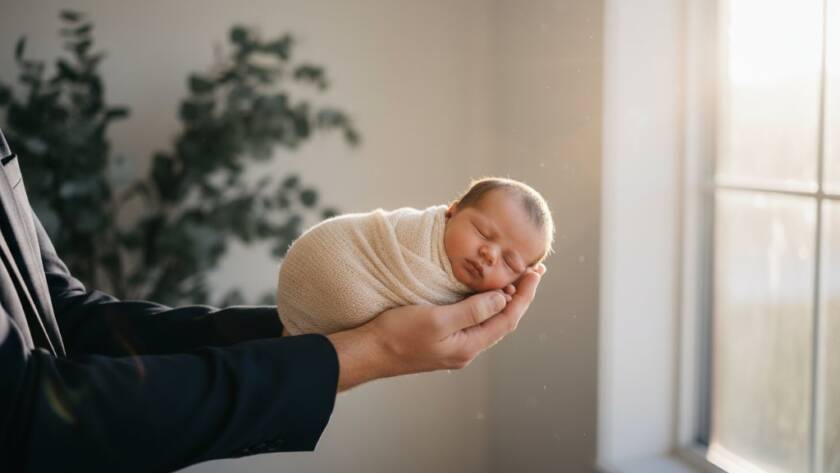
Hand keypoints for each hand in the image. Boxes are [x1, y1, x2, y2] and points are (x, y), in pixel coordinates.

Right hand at [327, 264, 544, 391]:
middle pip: (502, 320)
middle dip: (519, 295)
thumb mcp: (437, 319)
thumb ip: (472, 310)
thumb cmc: (397, 335)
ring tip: (514, 278)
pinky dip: (484, 303)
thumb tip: (503, 299)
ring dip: (503, 299)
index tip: (535, 272)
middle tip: (531, 271)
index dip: (524, 295)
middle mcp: (465, 349)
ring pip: (488, 320)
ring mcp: (454, 346)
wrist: (368, 352)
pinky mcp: (442, 339)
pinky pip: (473, 320)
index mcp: (468, 346)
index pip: (508, 319)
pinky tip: (483, 292)